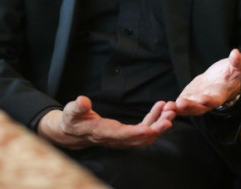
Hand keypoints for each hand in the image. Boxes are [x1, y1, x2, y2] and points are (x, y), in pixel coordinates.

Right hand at [37, 96, 175, 149]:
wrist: (73, 131)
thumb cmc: (72, 120)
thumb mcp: (70, 112)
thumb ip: (77, 107)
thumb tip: (82, 100)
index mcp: (103, 132)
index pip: (123, 135)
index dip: (138, 133)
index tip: (153, 128)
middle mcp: (115, 139)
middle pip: (140, 139)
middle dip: (157, 129)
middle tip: (170, 116)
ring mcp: (122, 138)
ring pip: (145, 136)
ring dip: (159, 124)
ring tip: (170, 109)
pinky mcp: (125, 134)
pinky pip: (143, 129)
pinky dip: (154, 120)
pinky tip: (160, 108)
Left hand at [174, 48, 240, 115]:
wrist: (220, 79)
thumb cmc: (230, 73)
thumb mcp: (237, 67)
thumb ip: (237, 62)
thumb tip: (236, 53)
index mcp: (220, 94)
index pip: (215, 99)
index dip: (209, 100)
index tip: (203, 98)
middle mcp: (207, 101)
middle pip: (199, 107)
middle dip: (190, 106)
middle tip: (181, 104)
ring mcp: (196, 102)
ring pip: (187, 108)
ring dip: (178, 109)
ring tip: (169, 107)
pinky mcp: (187, 99)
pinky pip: (179, 105)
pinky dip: (173, 107)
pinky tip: (164, 106)